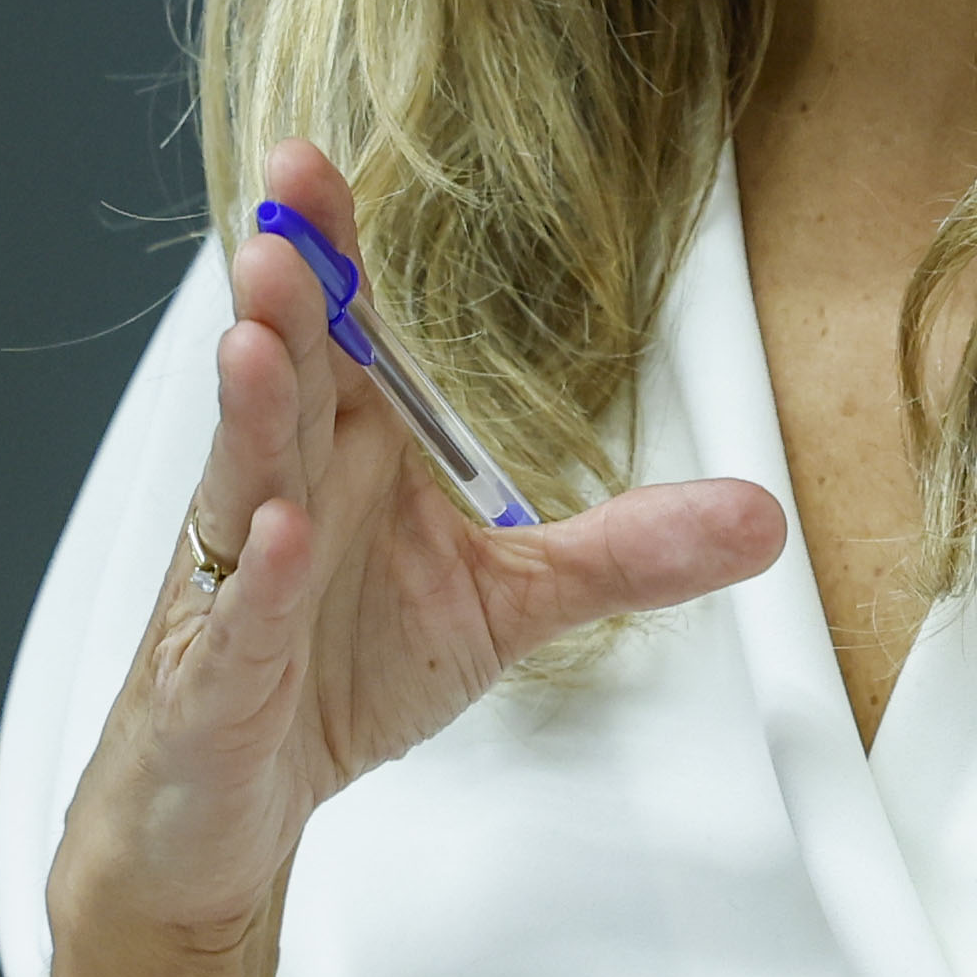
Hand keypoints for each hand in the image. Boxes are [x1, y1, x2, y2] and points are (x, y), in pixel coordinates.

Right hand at [64, 142, 785, 961]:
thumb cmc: (336, 674)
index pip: (332, 333)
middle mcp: (279, 493)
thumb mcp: (504, 604)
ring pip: (237, 477)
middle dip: (279, 302)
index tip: (313, 165)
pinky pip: (236, 619)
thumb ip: (619, 552)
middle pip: (280, 381)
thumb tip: (760, 515)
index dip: (325, 250)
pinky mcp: (215, 677)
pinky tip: (277, 535)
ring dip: (247, 412)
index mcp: (341, 450)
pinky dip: (254, 582)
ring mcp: (233, 583)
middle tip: (281, 230)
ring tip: (255, 343)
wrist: (233, 810)